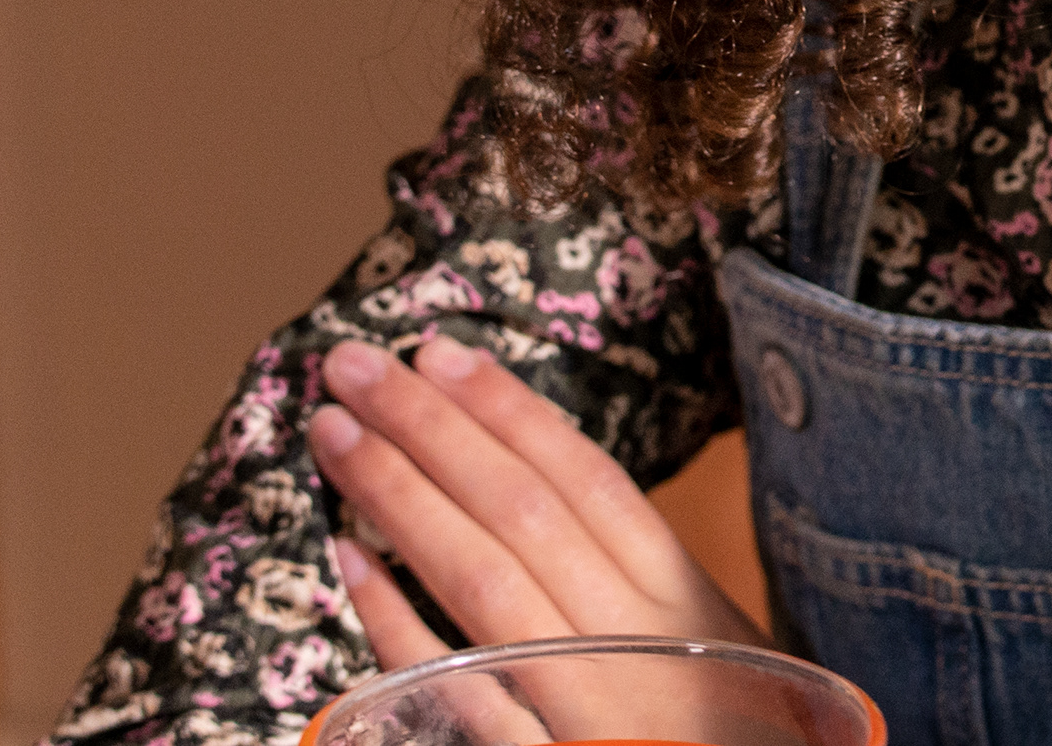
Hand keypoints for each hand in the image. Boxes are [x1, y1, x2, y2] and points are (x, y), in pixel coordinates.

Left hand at [307, 332, 764, 666]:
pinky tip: (349, 560)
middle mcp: (634, 639)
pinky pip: (460, 685)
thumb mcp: (716, 663)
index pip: (586, 478)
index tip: (443, 351)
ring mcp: (585, 701)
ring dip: (402, 493)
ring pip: (482, 573)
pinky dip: (397, 619)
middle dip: (434, 426)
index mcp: (683, 602)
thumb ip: (644, 601)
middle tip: (354, 362)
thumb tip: (563, 519)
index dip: (510, 411)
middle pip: (521, 507)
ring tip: (335, 429)